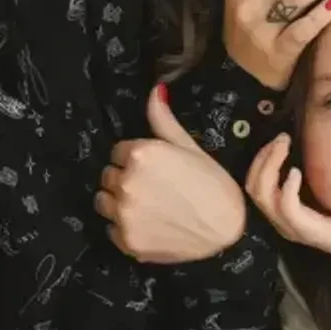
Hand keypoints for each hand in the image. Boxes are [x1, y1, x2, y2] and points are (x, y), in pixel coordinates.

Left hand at [95, 85, 245, 262]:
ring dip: (118, 202)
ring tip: (147, 207)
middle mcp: (126, 183)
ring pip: (103, 201)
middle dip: (125, 178)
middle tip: (154, 188)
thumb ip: (163, 120)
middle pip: (108, 175)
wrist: (227, 231)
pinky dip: (125, 227)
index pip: (119, 152)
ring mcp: (124, 214)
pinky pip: (111, 228)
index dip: (136, 159)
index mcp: (141, 155)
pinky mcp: (125, 240)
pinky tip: (149, 226)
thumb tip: (155, 89)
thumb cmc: (214, 185)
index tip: (156, 169)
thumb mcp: (191, 148)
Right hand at [246, 134, 330, 269]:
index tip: (277, 140)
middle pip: (254, 188)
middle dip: (263, 158)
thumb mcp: (323, 196)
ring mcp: (291, 226)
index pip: (254, 185)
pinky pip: (286, 206)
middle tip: (280, 139)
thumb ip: (310, 180)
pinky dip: (287, 186)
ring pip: (263, 194)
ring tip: (284, 147)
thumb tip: (304, 150)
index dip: (260, 160)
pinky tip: (295, 172)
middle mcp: (280, 221)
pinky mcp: (305, 229)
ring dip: (270, 164)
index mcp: (281, 214)